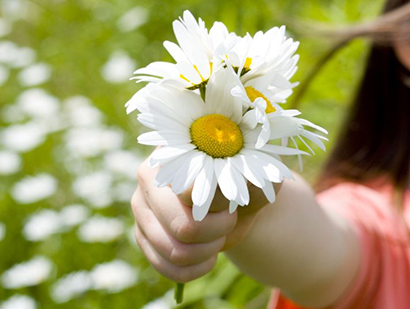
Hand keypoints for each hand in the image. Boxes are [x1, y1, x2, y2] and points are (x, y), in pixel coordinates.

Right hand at [131, 155, 280, 282]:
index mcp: (176, 152)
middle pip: (182, 226)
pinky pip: (167, 269)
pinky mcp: (143, 237)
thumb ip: (242, 179)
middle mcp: (149, 177)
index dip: (221, 205)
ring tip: (219, 235)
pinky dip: (195, 270)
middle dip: (217, 231)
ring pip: (175, 252)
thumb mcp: (256, 177)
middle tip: (229, 220)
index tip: (234, 201)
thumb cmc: (248, 182)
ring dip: (209, 251)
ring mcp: (141, 209)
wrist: (238, 201)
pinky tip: (209, 257)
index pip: (191, 191)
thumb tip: (212, 189)